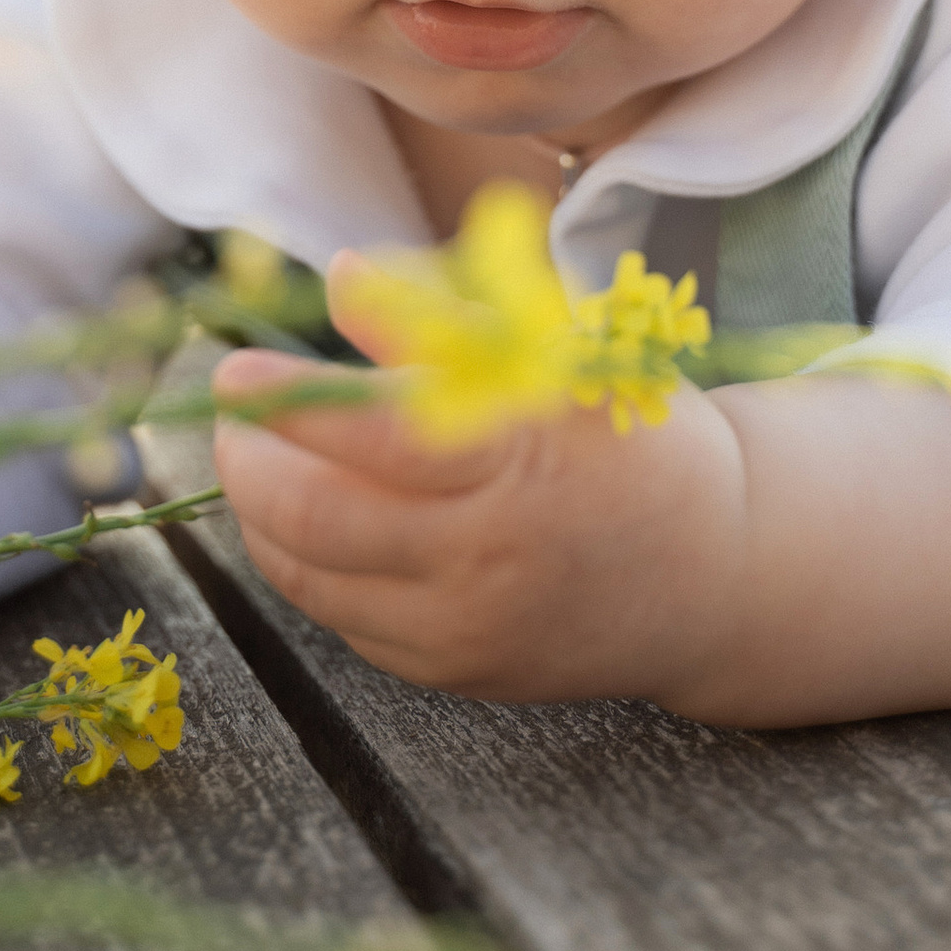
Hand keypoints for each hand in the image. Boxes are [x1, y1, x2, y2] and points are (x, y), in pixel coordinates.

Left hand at [210, 254, 749, 700]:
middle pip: (313, 517)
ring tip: (263, 464)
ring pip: (312, 578)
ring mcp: (468, 628)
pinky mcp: (456, 672)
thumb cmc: (632, 442)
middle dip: (248, 462)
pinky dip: (314, 568)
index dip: (283, 401)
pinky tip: (320, 523)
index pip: (366, 435)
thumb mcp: (560, 361)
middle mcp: (487, 557)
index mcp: (518, 461)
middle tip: (235, 420)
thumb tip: (343, 277)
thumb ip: (447, 322)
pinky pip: (347, 620)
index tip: (236, 372)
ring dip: (264, 516)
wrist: (714, 573)